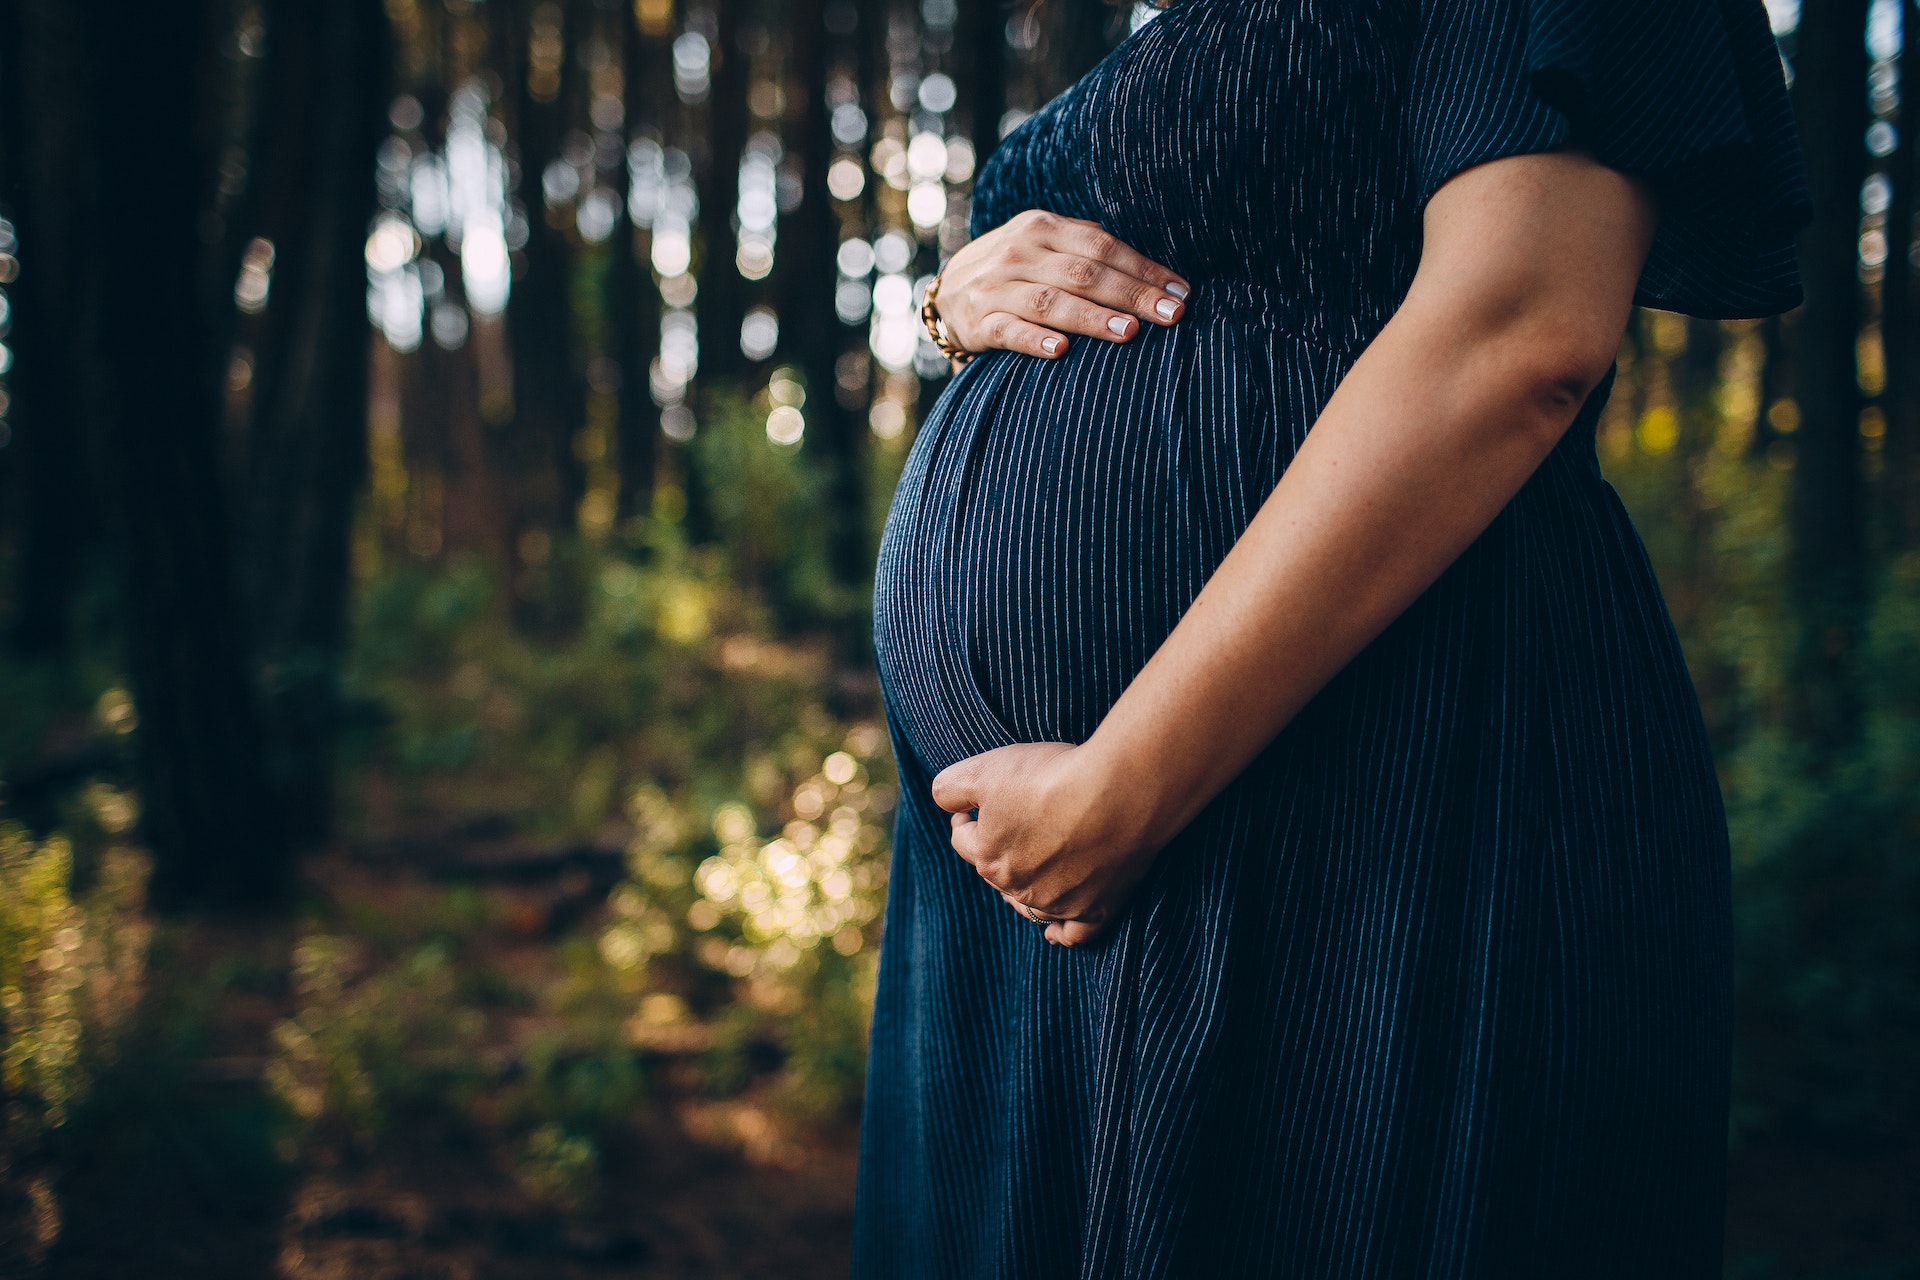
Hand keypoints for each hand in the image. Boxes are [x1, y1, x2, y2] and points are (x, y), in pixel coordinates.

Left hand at [929, 742, 1156, 946]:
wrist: (1119, 791)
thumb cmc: (1052, 777)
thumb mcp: (985, 768)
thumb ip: (950, 788)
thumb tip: (945, 802)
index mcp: (988, 857)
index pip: (962, 840)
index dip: (965, 819)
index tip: (973, 807)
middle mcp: (1019, 888)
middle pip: (996, 874)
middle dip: (996, 852)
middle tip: (1011, 827)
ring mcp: (1058, 902)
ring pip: (1028, 905)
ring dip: (1022, 890)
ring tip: (1027, 872)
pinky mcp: (1097, 908)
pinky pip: (1074, 934)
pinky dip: (1061, 932)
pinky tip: (1054, 933)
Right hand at [936, 210, 1190, 359]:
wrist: (946, 292)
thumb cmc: (1015, 270)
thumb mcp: (1044, 245)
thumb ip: (1087, 250)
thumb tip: (1153, 273)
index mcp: (1043, 227)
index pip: (1102, 247)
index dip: (1144, 269)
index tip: (1180, 292)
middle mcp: (1019, 253)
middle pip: (1084, 274)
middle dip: (1132, 294)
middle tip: (1171, 315)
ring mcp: (996, 288)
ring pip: (1051, 302)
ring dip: (1092, 317)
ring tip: (1129, 332)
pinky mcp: (978, 322)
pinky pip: (1009, 332)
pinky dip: (1035, 340)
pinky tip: (1062, 351)